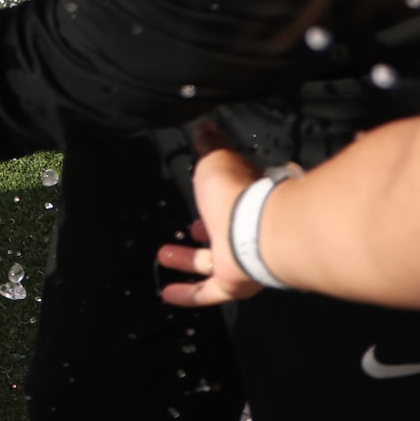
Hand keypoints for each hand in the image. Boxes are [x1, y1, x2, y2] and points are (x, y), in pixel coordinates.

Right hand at [157, 139, 266, 306]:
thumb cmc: (235, 191)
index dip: (224, 195)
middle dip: (206, 229)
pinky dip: (188, 294)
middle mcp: (248, 230)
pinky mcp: (233, 283)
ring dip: (188, 260)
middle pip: (225, 231)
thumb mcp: (216, 158)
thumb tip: (204, 126)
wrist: (254, 229)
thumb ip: (209, 144)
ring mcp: (242, 260)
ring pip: (212, 262)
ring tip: (164, 254)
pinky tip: (167, 294)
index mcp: (249, 199)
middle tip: (191, 227)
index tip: (212, 193)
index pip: (237, 197)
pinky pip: (207, 292)